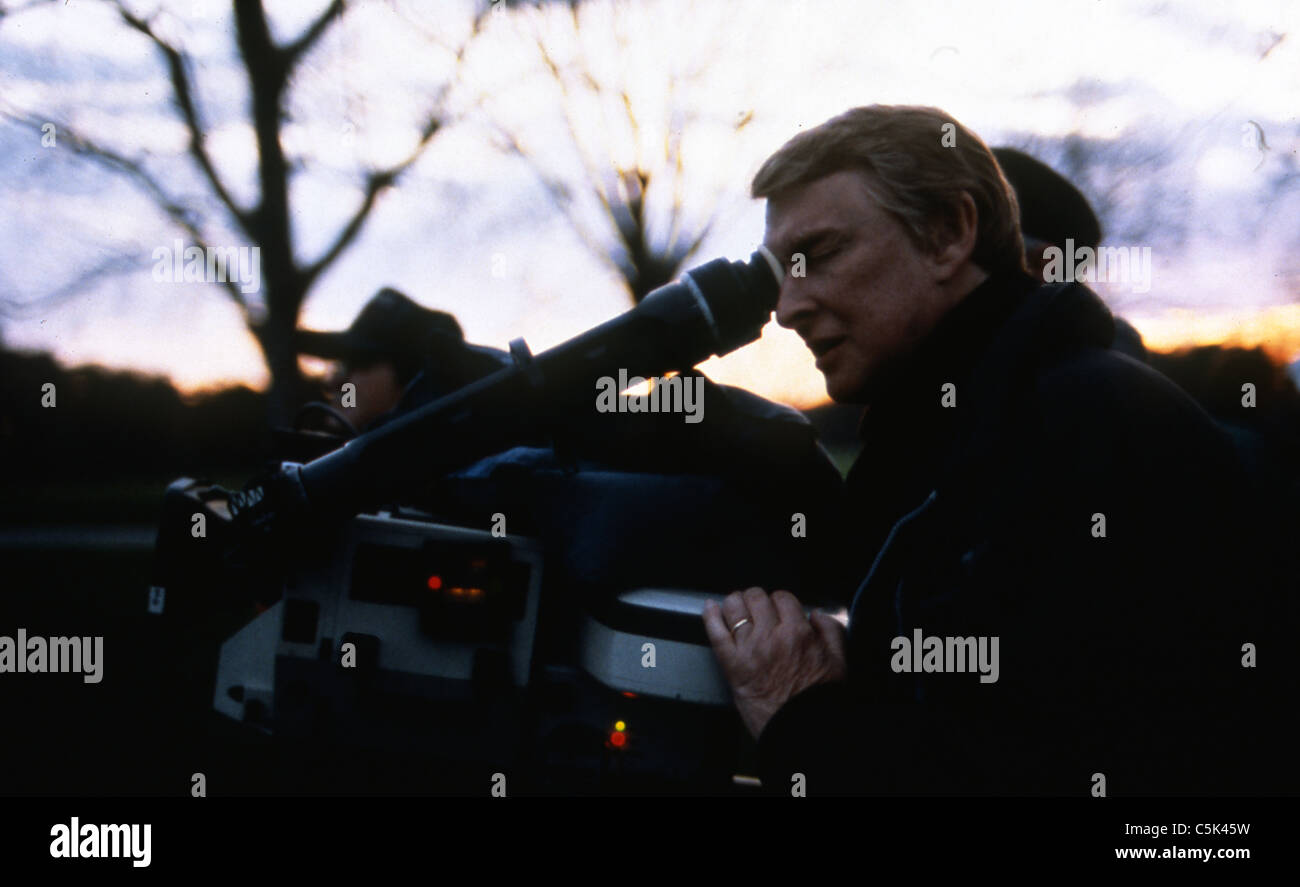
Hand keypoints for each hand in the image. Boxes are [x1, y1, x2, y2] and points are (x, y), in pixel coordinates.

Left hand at [703, 587, 847, 738]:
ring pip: (734, 608)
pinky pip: (715, 632)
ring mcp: (748, 648)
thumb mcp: (838, 661)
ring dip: (734, 604)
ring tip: (736, 608)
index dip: (779, 601)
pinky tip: (710, 608)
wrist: (800, 728)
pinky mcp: (731, 664)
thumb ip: (831, 631)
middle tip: (757, 608)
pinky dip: (710, 617)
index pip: (782, 597)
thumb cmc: (817, 699)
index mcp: (798, 632)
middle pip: (755, 598)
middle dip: (756, 599)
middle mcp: (771, 636)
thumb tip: (816, 615)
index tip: (778, 609)